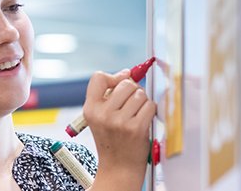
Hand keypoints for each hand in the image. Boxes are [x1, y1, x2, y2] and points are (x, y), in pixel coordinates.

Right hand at [83, 69, 155, 190]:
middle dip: (133, 90)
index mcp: (90, 109)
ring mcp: (119, 121)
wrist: (118, 167)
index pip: (98, 77)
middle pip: (126, 84)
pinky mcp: (136, 128)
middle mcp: (103, 114)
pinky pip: (150, 106)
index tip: (120, 82)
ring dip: (142, 101)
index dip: (113, 76)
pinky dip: (150, 111)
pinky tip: (143, 120)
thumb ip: (109, 95)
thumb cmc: (112, 139)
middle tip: (131, 103)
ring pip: (140, 94)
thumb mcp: (99, 117)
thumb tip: (128, 73)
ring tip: (136, 114)